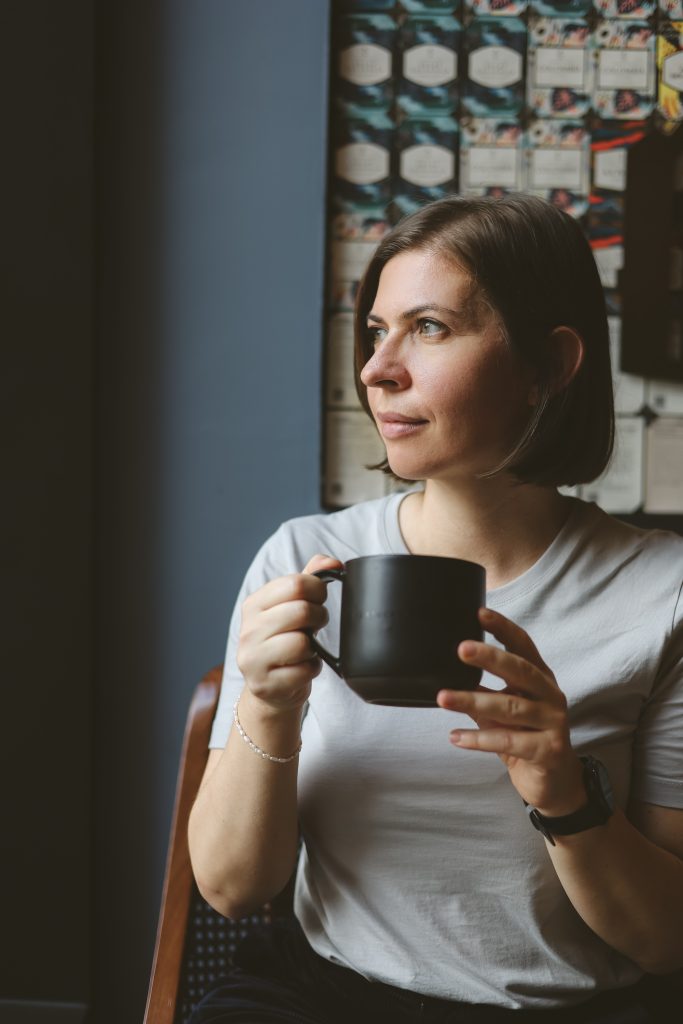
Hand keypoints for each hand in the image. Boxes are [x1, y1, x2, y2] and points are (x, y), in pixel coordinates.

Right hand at [236, 554, 342, 714]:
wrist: (271, 687)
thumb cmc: (285, 640)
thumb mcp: (291, 606)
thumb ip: (309, 578)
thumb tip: (333, 562)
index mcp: (254, 604)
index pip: (295, 583)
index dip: (317, 590)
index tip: (318, 599)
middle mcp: (248, 630)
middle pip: (301, 611)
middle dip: (319, 617)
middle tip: (316, 625)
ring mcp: (253, 659)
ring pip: (302, 643)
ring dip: (314, 647)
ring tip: (307, 648)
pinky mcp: (265, 684)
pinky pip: (304, 670)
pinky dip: (312, 669)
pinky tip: (302, 667)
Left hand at [436, 607, 583, 815]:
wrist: (554, 783)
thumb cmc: (524, 738)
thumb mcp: (503, 709)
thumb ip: (483, 689)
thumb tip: (444, 670)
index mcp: (540, 678)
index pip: (524, 646)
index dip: (503, 628)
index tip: (479, 613)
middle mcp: (551, 695)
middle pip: (521, 670)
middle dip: (490, 657)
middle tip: (461, 649)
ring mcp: (554, 723)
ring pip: (511, 707)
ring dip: (473, 701)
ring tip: (442, 698)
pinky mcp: (549, 751)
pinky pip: (509, 742)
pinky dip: (479, 739)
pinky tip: (455, 737)